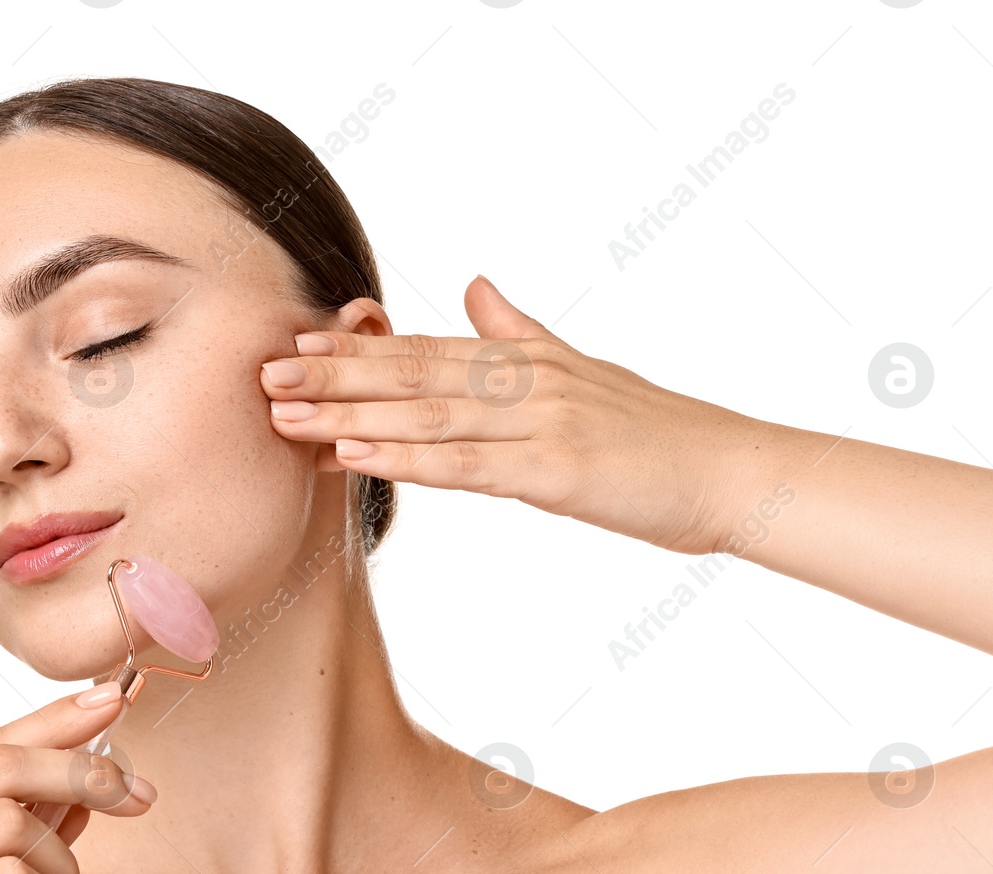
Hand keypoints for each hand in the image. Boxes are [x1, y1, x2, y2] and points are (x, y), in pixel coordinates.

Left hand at [261, 275, 769, 554]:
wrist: (727, 470)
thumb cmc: (655, 431)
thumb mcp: (581, 367)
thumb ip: (520, 330)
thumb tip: (476, 286)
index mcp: (525, 359)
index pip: (425, 349)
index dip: (357, 349)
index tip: (296, 346)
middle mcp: (524, 380)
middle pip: (412, 374)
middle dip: (334, 377)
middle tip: (266, 378)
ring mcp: (539, 422)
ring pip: (427, 415)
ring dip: (350, 416)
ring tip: (287, 418)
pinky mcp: (554, 468)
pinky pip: (466, 464)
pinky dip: (406, 457)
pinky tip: (356, 455)